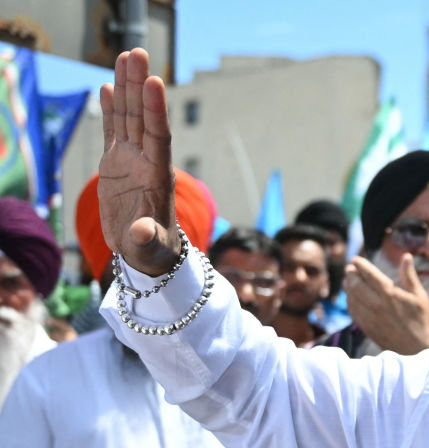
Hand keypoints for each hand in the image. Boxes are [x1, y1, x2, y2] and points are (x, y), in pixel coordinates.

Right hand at [98, 48, 179, 275]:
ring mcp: (132, 159)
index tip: (155, 81)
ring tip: (126, 56)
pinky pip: (115, 129)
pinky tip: (109, 85)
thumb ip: (147, 237)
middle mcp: (147, 161)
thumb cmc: (153, 251)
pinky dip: (112, 108)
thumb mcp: (150, 247)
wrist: (147, 252)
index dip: (155, 109)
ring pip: (129, 117)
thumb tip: (141, 232)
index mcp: (158, 176)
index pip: (158, 136)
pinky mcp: (117, 163)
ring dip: (127, 87)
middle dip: (140, 85)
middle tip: (138, 52)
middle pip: (143, 117)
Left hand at [344, 254, 428, 353]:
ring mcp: (370, 318)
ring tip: (348, 281)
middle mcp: (376, 305)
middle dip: (351, 274)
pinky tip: (351, 298)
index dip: (360, 265)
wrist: (418, 350)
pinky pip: (353, 312)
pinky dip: (350, 302)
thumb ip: (409, 276)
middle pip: (355, 285)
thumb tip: (406, 256)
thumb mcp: (420, 296)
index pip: (369, 274)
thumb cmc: (423, 321)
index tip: (355, 259)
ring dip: (348, 287)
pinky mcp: (367, 328)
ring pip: (351, 298)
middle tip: (350, 269)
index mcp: (390, 294)